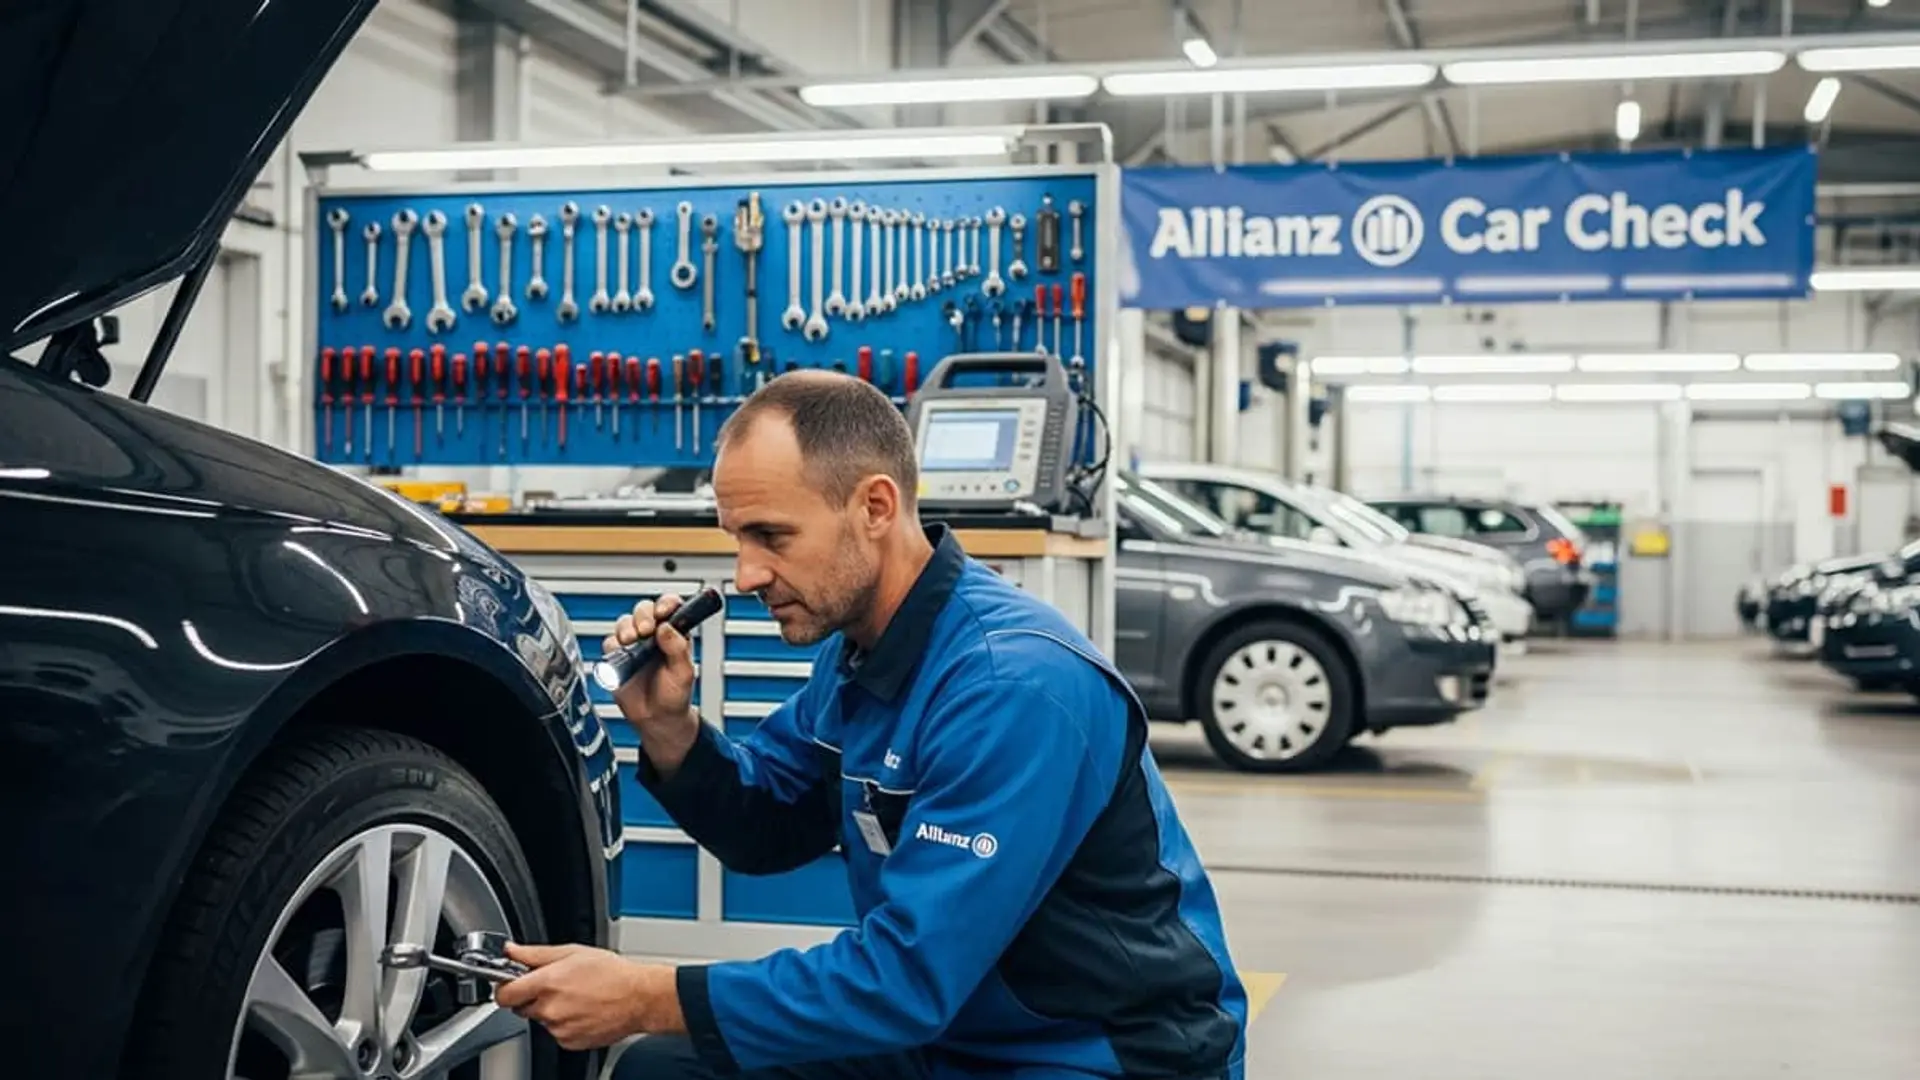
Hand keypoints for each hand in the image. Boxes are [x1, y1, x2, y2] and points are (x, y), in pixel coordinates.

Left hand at [494, 943, 684, 1049]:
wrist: (639, 998)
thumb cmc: (612, 974)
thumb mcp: (572, 952)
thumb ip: (534, 954)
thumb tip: (511, 951)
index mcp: (547, 983)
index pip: (504, 994)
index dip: (505, 988)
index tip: (512, 983)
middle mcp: (550, 1009)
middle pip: (521, 1007)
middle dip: (532, 996)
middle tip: (555, 985)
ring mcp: (559, 1028)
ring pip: (541, 1020)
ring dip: (551, 1010)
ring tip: (576, 996)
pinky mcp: (568, 1042)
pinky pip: (556, 1032)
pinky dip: (564, 1023)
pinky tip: (582, 1010)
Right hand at [602, 594, 699, 772]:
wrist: (656, 720)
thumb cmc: (675, 696)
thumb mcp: (684, 673)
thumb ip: (678, 648)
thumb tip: (667, 627)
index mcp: (675, 634)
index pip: (670, 607)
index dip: (666, 603)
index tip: (663, 611)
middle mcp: (653, 635)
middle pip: (644, 609)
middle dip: (642, 615)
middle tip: (645, 629)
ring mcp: (634, 644)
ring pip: (624, 622)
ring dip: (626, 628)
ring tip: (631, 641)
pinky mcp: (617, 657)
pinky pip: (610, 643)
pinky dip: (613, 646)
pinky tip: (622, 657)